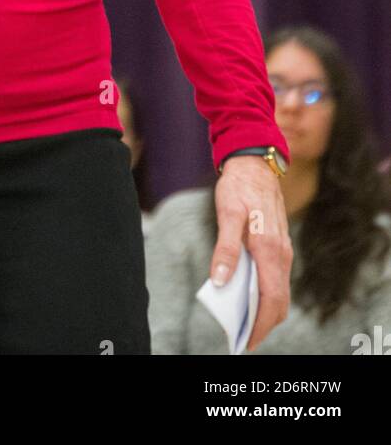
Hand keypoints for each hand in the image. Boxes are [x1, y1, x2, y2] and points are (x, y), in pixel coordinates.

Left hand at [211, 155, 292, 351]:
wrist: (255, 163)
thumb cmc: (239, 187)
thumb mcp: (227, 213)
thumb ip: (226, 248)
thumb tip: (221, 280)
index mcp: (270, 249)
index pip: (271, 298)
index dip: (260, 323)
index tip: (247, 340)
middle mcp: (282, 253)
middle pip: (279, 301)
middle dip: (263, 324)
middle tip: (243, 339)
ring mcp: (283, 250)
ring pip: (279, 291)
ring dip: (265, 311)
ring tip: (242, 324)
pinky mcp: (279, 246)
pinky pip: (276, 279)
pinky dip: (266, 294)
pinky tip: (248, 297)